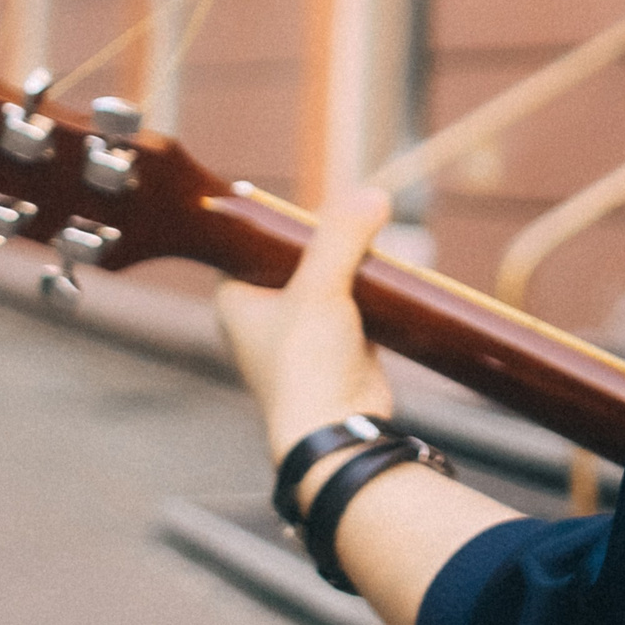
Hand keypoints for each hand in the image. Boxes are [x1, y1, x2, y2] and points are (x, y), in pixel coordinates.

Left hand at [216, 185, 397, 464]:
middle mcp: (263, 313)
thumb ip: (341, 237)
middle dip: (328, 237)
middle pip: (296, 253)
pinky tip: (388, 274)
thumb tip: (373, 195)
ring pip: (328, 276)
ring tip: (375, 242)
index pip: (251, 239)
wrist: (337, 429)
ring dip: (353, 262)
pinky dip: (370, 288)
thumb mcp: (319, 288)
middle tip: (354, 217)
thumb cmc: (307, 365)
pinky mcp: (337, 343)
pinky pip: (353, 301)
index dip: (280, 218)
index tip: (314, 202)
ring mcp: (300, 330)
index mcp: (236, 298)